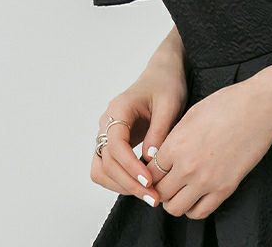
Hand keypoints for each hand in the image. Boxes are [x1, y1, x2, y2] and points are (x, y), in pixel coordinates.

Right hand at [90, 58, 189, 206]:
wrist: (163, 74)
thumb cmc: (167, 84)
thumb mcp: (169, 104)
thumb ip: (159, 132)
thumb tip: (149, 162)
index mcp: (119, 109)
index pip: (115, 146)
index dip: (130, 167)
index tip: (149, 181)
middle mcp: (107, 123)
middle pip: (106, 162)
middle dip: (128, 183)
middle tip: (153, 197)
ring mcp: (108, 134)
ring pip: (102, 169)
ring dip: (122, 185)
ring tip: (148, 195)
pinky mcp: (115, 143)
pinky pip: (108, 167)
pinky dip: (121, 180)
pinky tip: (143, 185)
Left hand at [145, 77, 271, 218]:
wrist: (259, 108)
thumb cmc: (229, 104)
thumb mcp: (192, 114)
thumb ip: (175, 137)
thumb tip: (166, 153)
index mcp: (176, 144)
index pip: (150, 172)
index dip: (150, 173)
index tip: (156, 172)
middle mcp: (187, 166)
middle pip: (159, 193)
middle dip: (160, 189)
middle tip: (167, 182)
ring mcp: (206, 180)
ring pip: (175, 208)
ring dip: (175, 201)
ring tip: (181, 191)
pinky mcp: (225, 188)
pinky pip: (199, 212)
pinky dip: (193, 209)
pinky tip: (196, 196)